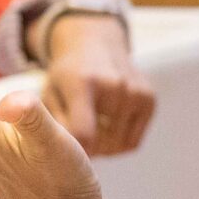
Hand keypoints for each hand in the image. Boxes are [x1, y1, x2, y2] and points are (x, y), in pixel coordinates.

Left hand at [42, 14, 155, 155]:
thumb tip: (64, 154)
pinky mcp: (149, 98)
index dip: (76, 152)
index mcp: (83, 83)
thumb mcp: (49, 94)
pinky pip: (133, 142)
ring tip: (91, 134)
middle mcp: (114, 85)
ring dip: (104, 148)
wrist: (95, 43)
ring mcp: (135, 91)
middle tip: (78, 140)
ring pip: (119, 145)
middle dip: (89, 149)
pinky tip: (107, 128)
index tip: (68, 154)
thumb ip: (53, 124)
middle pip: (103, 143)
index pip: (84, 133)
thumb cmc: (66, 76)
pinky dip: (119, 142)